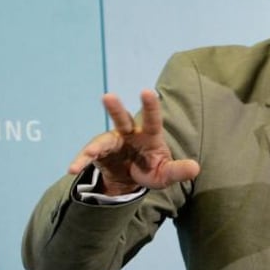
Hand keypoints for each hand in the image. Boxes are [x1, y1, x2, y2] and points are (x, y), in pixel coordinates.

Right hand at [68, 89, 200, 194]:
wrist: (130, 178)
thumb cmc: (151, 169)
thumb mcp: (166, 174)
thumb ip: (178, 170)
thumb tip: (196, 168)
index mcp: (149, 135)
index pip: (152, 119)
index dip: (150, 106)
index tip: (146, 91)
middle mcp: (129, 134)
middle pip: (122, 118)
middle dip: (115, 108)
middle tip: (107, 96)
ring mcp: (112, 142)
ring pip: (102, 140)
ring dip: (94, 146)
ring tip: (90, 153)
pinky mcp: (100, 153)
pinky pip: (89, 157)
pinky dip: (81, 162)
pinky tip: (72, 168)